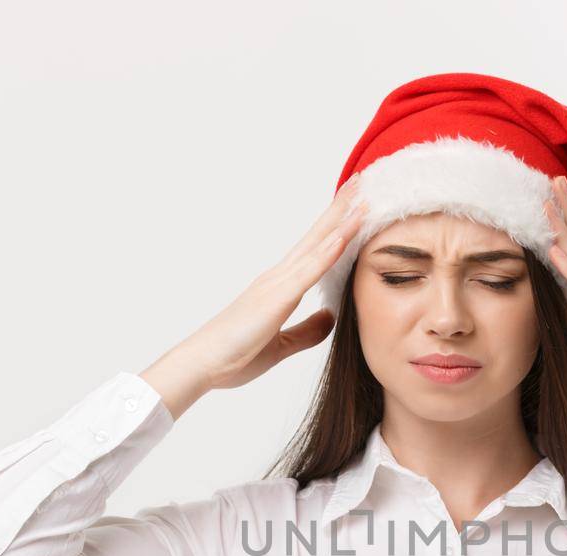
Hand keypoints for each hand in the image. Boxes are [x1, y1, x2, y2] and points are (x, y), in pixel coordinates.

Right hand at [147, 178, 367, 407]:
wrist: (202, 365)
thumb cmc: (234, 355)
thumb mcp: (281, 346)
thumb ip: (307, 331)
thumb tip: (331, 317)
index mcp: (281, 286)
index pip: (315, 249)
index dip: (336, 225)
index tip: (356, 204)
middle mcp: (279, 277)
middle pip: (317, 235)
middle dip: (341, 207)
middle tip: (363, 179)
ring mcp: (277, 284)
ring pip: (316, 245)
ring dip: (341, 219)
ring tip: (363, 194)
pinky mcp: (276, 298)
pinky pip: (309, 271)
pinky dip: (328, 252)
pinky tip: (345, 234)